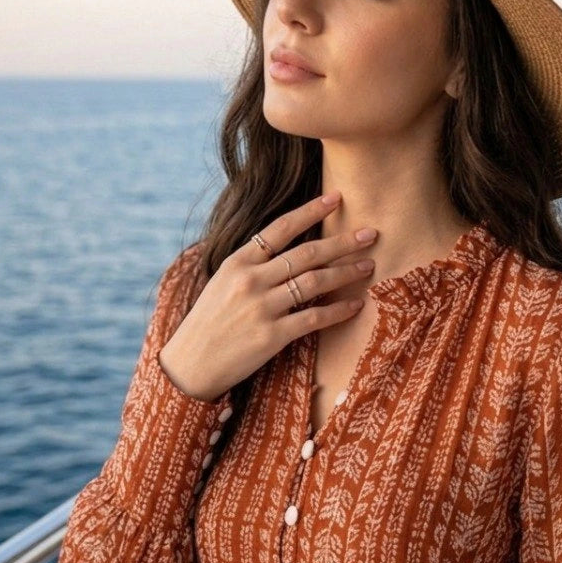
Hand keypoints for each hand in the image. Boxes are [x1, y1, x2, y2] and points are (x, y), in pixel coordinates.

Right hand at [158, 191, 378, 400]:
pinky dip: (338, 310)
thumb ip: (252, 265)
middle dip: (342, 242)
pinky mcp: (271, 336)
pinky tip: (355, 305)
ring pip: (314, 282)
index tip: (336, 198)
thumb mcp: (223, 282)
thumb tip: (288, 249)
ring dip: (346, 272)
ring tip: (368, 266)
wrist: (190, 364)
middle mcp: (251, 280)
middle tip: (371, 235)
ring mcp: (262, 307)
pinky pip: (314, 318)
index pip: (281, 227)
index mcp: (238, 261)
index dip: (311, 211)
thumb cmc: (209, 321)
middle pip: (306, 253)